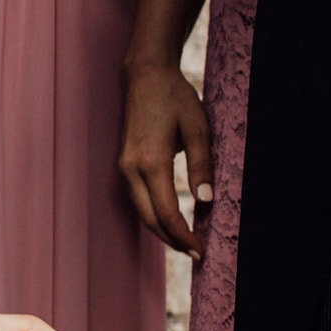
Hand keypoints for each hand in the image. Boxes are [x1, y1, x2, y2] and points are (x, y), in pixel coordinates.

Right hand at [119, 61, 212, 256]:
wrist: (146, 76)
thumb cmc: (175, 98)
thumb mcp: (198, 129)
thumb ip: (201, 166)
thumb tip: (205, 202)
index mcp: (151, 161)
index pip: (166, 212)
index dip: (183, 235)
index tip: (200, 250)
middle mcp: (132, 168)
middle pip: (149, 219)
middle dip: (172, 240)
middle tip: (195, 254)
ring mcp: (125, 167)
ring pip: (141, 211)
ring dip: (161, 230)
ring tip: (185, 242)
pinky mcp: (126, 164)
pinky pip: (138, 199)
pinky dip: (153, 215)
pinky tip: (169, 220)